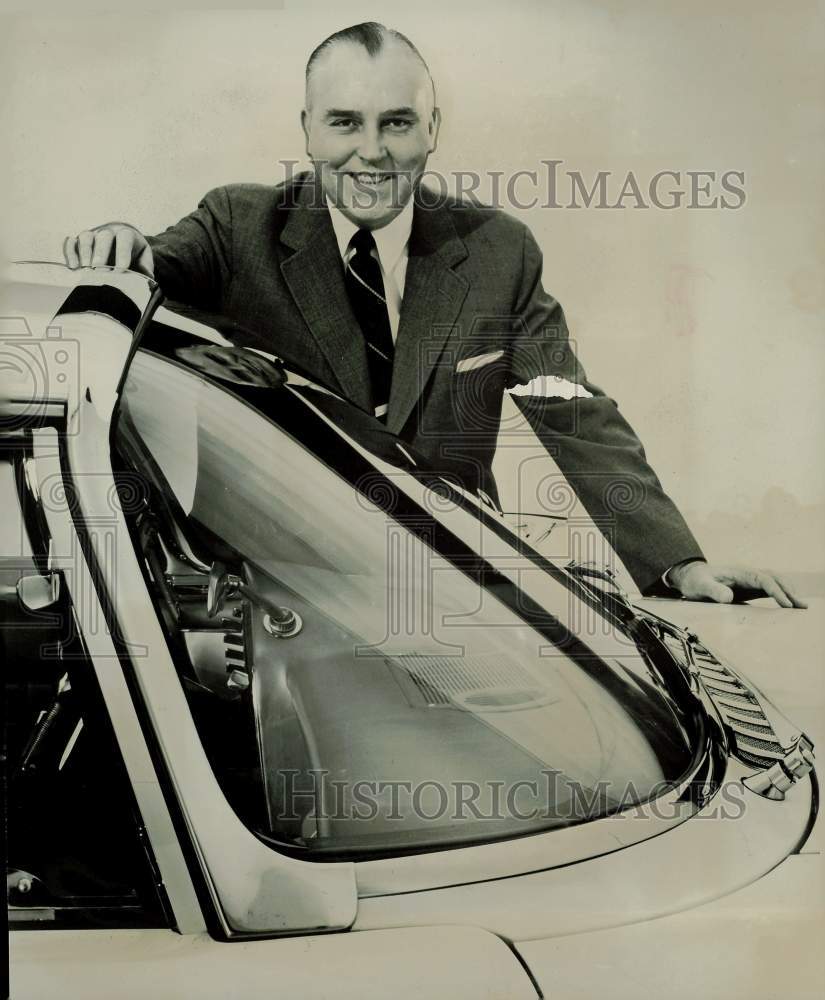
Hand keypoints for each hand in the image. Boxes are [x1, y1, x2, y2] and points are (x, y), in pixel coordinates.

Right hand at [63, 224, 153, 275]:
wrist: (124, 248)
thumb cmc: (134, 257)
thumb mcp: (144, 261)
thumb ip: (146, 269)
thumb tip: (147, 281)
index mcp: (127, 235)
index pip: (125, 239)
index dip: (123, 253)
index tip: (121, 269)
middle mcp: (109, 232)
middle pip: (104, 237)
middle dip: (101, 253)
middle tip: (99, 268)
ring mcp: (93, 236)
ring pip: (86, 237)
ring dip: (84, 252)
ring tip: (85, 269)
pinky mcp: (80, 242)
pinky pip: (72, 243)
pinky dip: (70, 253)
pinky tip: (72, 267)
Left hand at [668, 561, 807, 608]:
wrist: (691, 576)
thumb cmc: (695, 581)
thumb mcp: (700, 586)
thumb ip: (713, 591)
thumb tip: (728, 597)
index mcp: (739, 573)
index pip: (763, 579)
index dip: (776, 591)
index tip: (785, 603)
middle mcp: (747, 574)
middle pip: (774, 579)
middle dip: (789, 591)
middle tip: (801, 606)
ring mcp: (750, 580)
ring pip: (775, 583)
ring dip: (788, 592)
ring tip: (801, 606)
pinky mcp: (749, 587)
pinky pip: (769, 589)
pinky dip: (781, 595)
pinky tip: (789, 604)